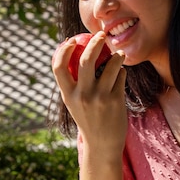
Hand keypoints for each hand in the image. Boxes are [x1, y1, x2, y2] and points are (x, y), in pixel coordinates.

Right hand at [52, 31, 127, 158]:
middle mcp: (82, 95)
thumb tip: (76, 52)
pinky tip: (121, 72)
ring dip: (116, 56)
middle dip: (95, 42)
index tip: (71, 40)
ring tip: (118, 54)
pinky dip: (121, 70)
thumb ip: (73, 82)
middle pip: (86, 60)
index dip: (63, 50)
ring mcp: (100, 98)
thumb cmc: (88, 118)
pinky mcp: (116, 100)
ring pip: (110, 65)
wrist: (102, 144)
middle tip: (101, 34)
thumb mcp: (74, 102)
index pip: (58, 67)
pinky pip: (120, 76)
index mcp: (68, 95)